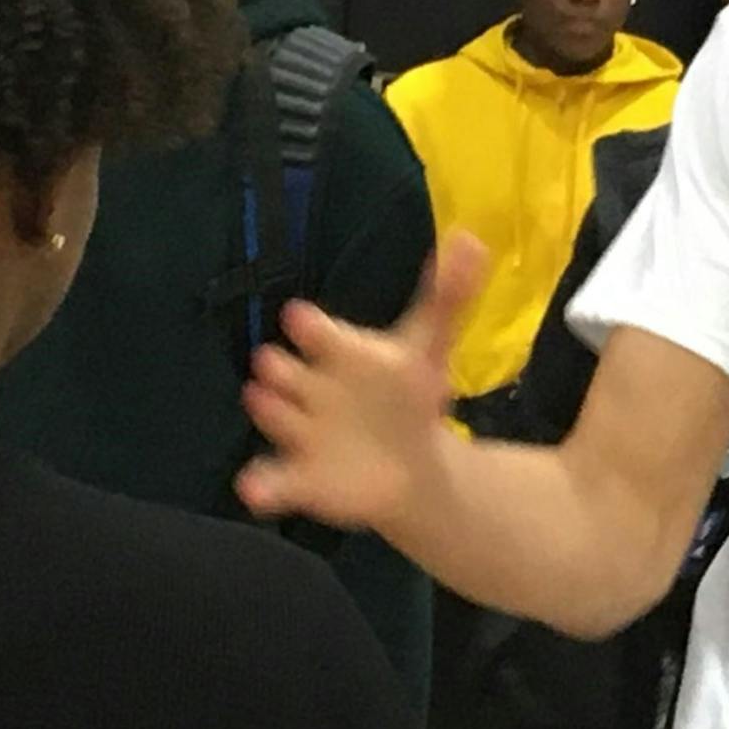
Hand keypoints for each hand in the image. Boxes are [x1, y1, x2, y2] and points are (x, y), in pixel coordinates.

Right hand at [236, 234, 486, 532]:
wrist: (408, 462)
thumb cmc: (408, 394)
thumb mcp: (429, 347)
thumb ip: (447, 298)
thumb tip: (471, 239)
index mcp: (337, 352)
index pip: (315, 331)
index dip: (308, 326)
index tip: (299, 317)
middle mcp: (308, 386)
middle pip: (279, 370)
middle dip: (278, 369)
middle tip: (274, 366)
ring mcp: (298, 431)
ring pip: (271, 415)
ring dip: (270, 412)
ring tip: (268, 403)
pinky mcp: (297, 478)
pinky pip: (269, 483)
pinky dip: (261, 486)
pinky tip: (257, 490)